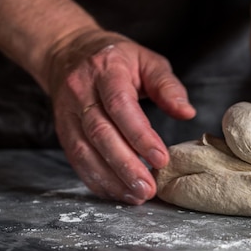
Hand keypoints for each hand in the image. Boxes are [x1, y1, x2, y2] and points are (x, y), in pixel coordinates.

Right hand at [44, 29, 195, 203]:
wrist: (67, 53)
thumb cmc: (116, 59)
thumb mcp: (146, 61)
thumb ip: (167, 86)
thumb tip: (187, 112)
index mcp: (105, 71)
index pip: (120, 106)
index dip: (140, 135)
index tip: (161, 159)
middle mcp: (81, 92)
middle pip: (100, 134)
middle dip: (125, 165)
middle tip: (149, 188)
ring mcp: (67, 114)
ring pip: (84, 151)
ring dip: (111, 179)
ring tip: (137, 196)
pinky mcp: (63, 131)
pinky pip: (77, 161)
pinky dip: (97, 180)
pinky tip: (118, 193)